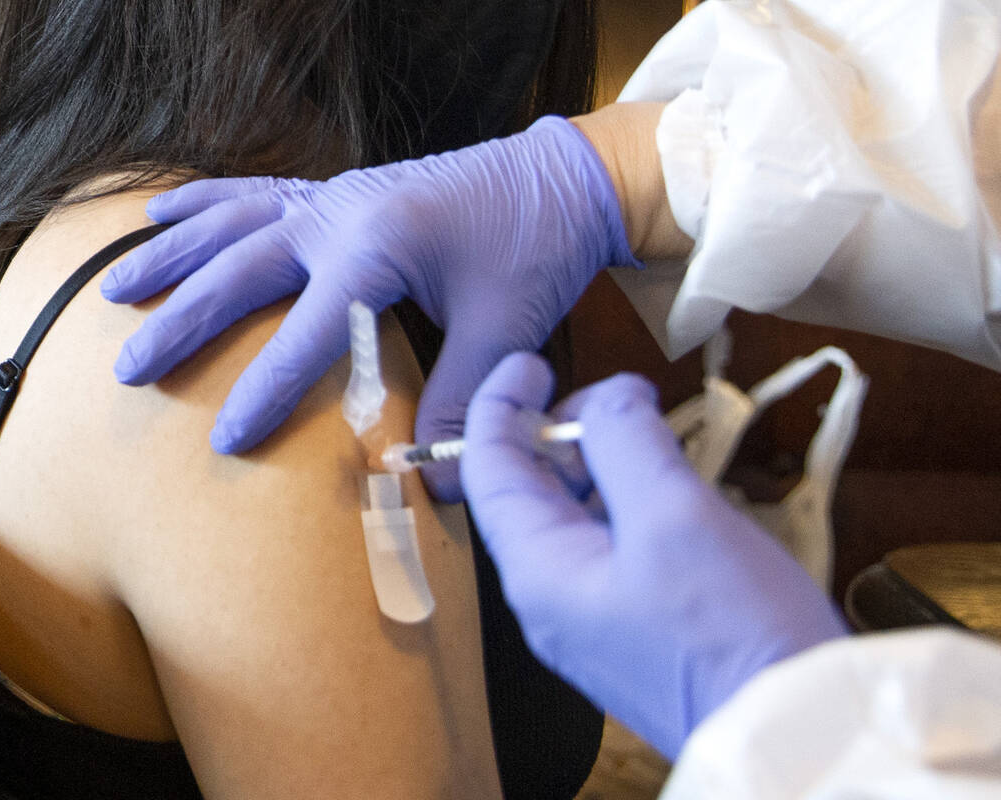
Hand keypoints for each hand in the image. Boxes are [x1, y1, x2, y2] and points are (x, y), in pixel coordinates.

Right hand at [101, 116, 636, 500]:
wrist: (557, 179)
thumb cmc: (533, 248)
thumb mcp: (505, 329)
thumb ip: (463, 401)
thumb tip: (432, 479)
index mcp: (378, 248)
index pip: (305, 335)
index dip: (263, 393)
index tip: (222, 441)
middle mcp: (339, 214)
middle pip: (240, 271)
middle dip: (182, 321)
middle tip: (131, 368)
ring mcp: (331, 197)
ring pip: (230, 225)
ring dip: (171, 257)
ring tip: (115, 289)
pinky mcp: (335, 191)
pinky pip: (252, 192)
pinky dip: (202, 202)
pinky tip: (157, 209)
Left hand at [460, 354, 848, 757]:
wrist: (795, 730)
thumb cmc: (730, 631)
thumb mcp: (673, 516)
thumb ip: (627, 443)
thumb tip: (611, 395)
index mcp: (538, 571)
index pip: (489, 470)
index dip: (499, 405)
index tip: (530, 360)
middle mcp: (552, 595)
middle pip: (532, 489)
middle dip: (565, 429)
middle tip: (620, 395)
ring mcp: (593, 613)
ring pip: (577, 514)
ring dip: (604, 460)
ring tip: (651, 429)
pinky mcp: (636, 622)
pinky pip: (614, 542)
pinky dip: (631, 497)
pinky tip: (671, 480)